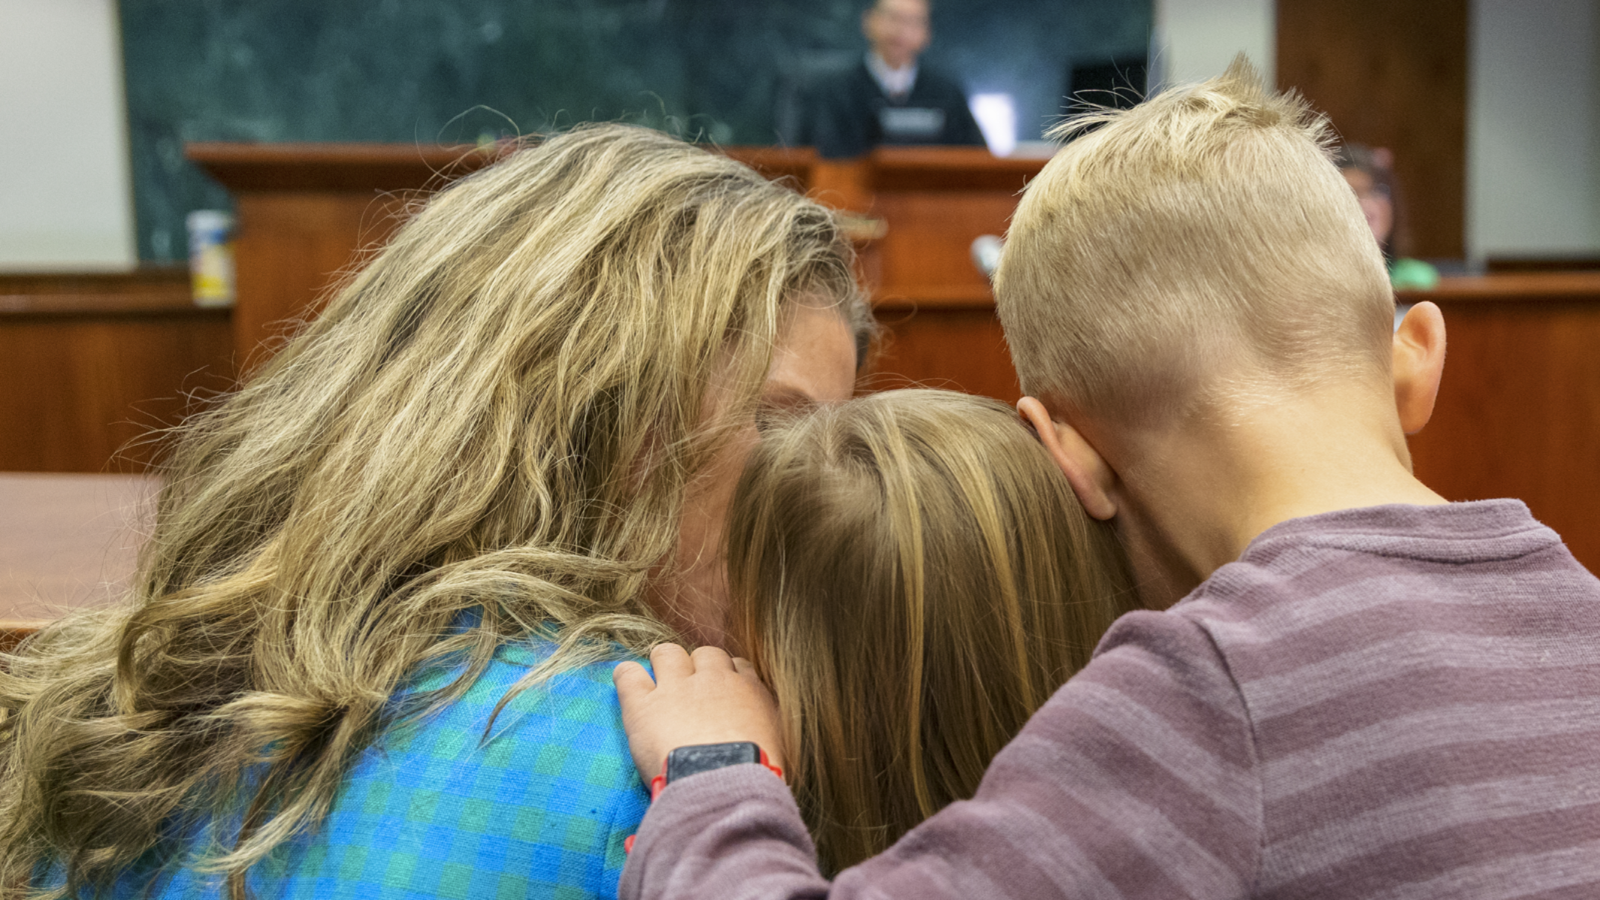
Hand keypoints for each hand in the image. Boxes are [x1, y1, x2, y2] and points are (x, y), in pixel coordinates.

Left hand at [614, 644, 784, 782]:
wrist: (725, 784)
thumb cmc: (756, 774)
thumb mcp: (777, 744)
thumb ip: (767, 727)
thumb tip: (762, 733)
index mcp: (749, 691)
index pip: (737, 666)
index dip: (726, 677)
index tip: (721, 694)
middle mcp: (714, 680)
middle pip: (705, 654)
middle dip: (698, 668)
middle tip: (691, 693)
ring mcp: (677, 689)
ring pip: (668, 653)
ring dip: (664, 664)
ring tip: (659, 684)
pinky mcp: (644, 705)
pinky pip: (629, 674)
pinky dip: (626, 676)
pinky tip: (627, 681)